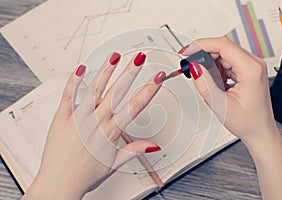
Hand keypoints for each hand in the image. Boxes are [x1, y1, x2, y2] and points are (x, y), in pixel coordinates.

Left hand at [22, 52, 165, 199]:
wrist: (59, 183)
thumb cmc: (85, 175)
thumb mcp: (114, 164)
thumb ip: (134, 150)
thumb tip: (153, 145)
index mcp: (110, 132)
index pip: (135, 106)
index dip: (148, 90)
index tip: (156, 79)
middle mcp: (96, 122)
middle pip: (117, 92)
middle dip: (130, 73)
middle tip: (139, 58)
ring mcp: (79, 118)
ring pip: (95, 89)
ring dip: (106, 71)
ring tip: (115, 56)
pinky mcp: (62, 117)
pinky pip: (68, 96)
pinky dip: (74, 82)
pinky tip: (80, 69)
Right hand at [179, 37, 274, 144]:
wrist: (259, 131)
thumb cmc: (248, 122)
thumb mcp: (221, 104)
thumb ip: (205, 84)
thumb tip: (194, 67)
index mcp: (251, 69)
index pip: (223, 45)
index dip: (201, 45)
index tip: (187, 50)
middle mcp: (254, 64)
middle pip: (223, 48)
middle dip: (204, 55)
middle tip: (191, 66)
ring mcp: (251, 67)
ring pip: (224, 54)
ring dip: (211, 64)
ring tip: (208, 82)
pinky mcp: (247, 71)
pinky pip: (228, 62)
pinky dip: (217, 69)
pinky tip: (216, 82)